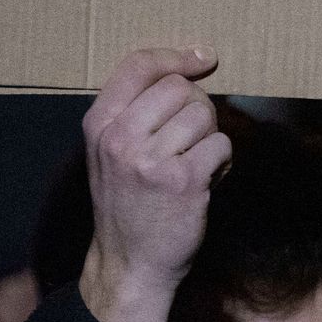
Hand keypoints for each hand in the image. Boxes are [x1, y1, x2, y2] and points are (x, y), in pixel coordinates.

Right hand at [79, 47, 231, 321]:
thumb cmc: (127, 203)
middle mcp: (120, 138)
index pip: (138, 65)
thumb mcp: (110, 151)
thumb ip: (135, 110)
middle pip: (179, 88)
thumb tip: (188, 68)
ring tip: (195, 163)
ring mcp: (150, 160)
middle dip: (197, 108)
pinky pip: (221, 146)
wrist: (129, 265)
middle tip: (192, 139)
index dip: (175, 57)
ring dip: (210, 138)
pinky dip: (222, 163)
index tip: (202, 60)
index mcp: (99, 125)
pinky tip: (205, 181)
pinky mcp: (183, 181)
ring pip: (204, 115)